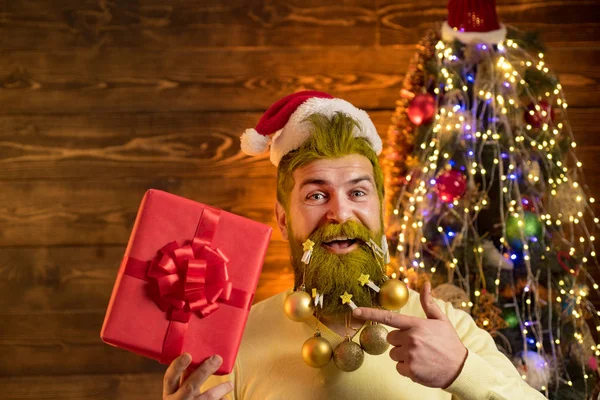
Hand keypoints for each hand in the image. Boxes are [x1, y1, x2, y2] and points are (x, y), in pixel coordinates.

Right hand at [163, 353, 232, 399]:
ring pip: (207, 397)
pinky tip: (224, 397)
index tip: (188, 355)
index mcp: (170, 391)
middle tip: (217, 358)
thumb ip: (185, 375)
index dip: (177, 367)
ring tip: (229, 384)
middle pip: (190, 386)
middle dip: (204, 371)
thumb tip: (194, 354)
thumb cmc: (182, 399)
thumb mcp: (179, 389)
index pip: (170, 378)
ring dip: (220, 389)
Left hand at [353, 281, 467, 388]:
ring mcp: (410, 355)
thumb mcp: (441, 320)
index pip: (389, 318)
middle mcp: (411, 339)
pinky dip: (407, 368)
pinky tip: (421, 366)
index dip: (370, 314)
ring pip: (394, 354)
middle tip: (417, 344)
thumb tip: (426, 284)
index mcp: (416, 325)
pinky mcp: (410, 370)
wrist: (460, 369)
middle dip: (400, 341)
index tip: (355, 311)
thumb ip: (429, 303)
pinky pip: (399, 367)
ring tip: (421, 356)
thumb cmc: (449, 342)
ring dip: (404, 355)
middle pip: (391, 338)